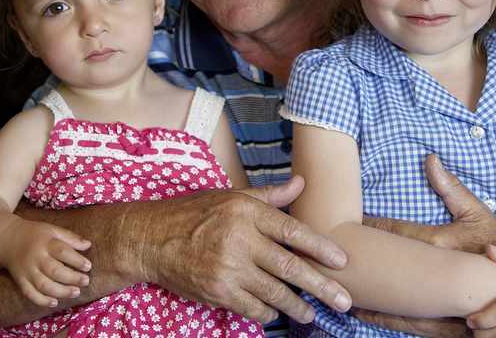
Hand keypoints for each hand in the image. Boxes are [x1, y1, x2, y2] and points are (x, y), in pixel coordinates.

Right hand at [2, 218, 91, 307]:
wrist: (7, 240)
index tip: (88, 266)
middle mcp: (35, 258)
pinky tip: (54, 302)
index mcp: (45, 243)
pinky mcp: (20, 280)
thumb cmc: (35, 234)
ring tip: (75, 292)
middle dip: (72, 278)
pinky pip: (29, 293)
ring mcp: (27, 271)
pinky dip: (41, 300)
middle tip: (85, 281)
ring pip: (43, 285)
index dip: (76, 260)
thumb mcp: (52, 230)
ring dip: (60, 291)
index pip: (62, 252)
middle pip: (54, 270)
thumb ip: (70, 237)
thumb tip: (88, 245)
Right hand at [141, 175, 351, 324]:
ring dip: (299, 306)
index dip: (320, 247)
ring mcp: (229, 269)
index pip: (292, 231)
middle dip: (321, 286)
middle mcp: (240, 240)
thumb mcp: (231, 197)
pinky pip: (253, 308)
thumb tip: (302, 182)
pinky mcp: (218, 292)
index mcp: (246, 212)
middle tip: (344, 300)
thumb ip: (270, 195)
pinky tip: (277, 312)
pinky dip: (268, 312)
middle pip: (290, 267)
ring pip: (274, 293)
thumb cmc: (194, 214)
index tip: (342, 261)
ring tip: (314, 313)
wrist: (150, 239)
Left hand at [357, 154, 495, 334]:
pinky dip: (383, 317)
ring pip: (392, 301)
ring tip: (339, 287)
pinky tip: (363, 312)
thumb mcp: (477, 213)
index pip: (392, 234)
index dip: (369, 228)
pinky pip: (406, 322)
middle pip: (385, 269)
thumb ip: (451, 188)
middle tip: (332, 251)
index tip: (347, 221)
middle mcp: (434, 278)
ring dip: (366, 295)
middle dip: (359, 261)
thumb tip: (430, 159)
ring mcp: (439, 304)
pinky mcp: (442, 323)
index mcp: (438, 246)